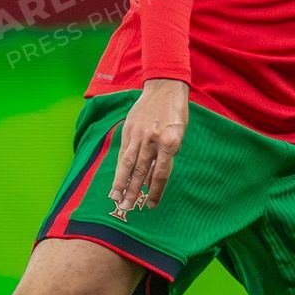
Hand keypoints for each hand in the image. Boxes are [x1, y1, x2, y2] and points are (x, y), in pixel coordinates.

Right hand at [108, 78, 188, 211]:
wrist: (165, 86)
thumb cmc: (175, 113)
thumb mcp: (179, 134)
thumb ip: (167, 156)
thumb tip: (153, 178)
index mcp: (171, 141)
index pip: (162, 173)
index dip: (156, 191)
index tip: (150, 204)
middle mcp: (153, 139)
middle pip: (142, 170)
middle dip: (133, 191)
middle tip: (127, 208)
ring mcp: (139, 134)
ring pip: (128, 163)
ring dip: (121, 182)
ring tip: (115, 197)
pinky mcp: (128, 129)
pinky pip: (123, 151)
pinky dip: (119, 167)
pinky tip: (115, 179)